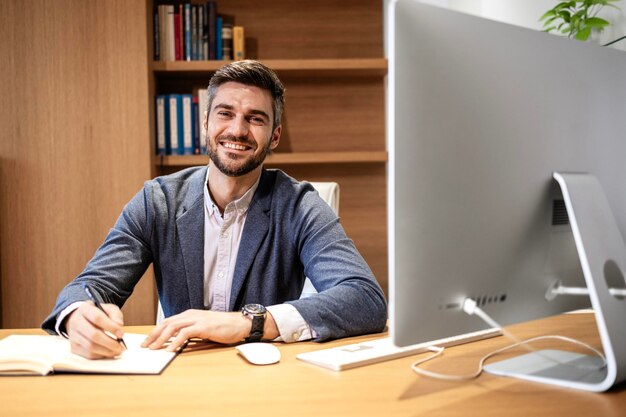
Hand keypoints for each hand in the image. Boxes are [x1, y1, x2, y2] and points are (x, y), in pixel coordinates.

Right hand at [65, 302, 125, 358]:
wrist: (81, 319)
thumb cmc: (97, 314)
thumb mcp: (108, 309)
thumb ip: (116, 315)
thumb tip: (119, 326)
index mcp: (85, 309)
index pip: (97, 318)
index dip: (111, 327)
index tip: (121, 334)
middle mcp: (76, 322)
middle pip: (93, 335)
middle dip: (110, 342)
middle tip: (121, 346)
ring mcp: (73, 336)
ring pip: (90, 347)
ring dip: (107, 351)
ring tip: (117, 351)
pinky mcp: (74, 347)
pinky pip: (88, 355)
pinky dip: (101, 355)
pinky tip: (109, 353)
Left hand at [141, 309, 278, 351]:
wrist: (240, 323)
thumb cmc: (224, 327)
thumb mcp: (204, 327)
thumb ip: (191, 331)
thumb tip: (176, 342)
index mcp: (190, 314)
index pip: (168, 321)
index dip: (156, 331)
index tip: (148, 341)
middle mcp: (191, 314)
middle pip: (167, 323)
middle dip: (154, 334)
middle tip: (145, 346)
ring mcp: (197, 319)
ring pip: (173, 327)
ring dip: (161, 338)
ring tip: (154, 348)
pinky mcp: (203, 326)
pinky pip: (185, 334)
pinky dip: (175, 342)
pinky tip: (170, 350)